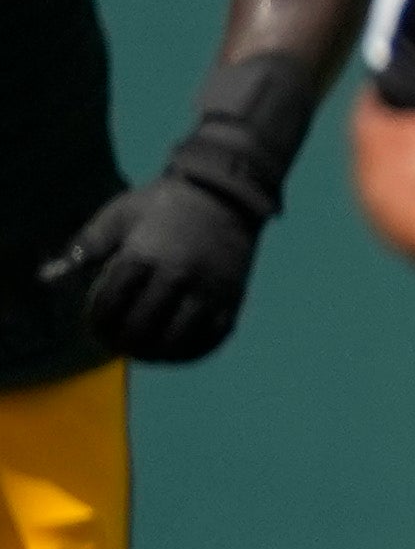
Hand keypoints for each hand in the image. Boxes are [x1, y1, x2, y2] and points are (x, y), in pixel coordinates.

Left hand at [43, 161, 269, 363]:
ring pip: (176, 341)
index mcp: (144, 256)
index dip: (96, 322)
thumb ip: (85, 247)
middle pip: (141, 328)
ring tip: (142, 351)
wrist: (225, 195)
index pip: (110, 304)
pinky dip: (189, 353)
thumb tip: (47, 276)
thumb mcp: (119, 215)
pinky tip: (174, 351)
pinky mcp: (231, 301)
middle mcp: (177, 278)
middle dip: (120, 342)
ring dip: (154, 353)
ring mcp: (208, 292)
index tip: (94, 326)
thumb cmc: (164, 204)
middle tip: (114, 343)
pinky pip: (210, 340)